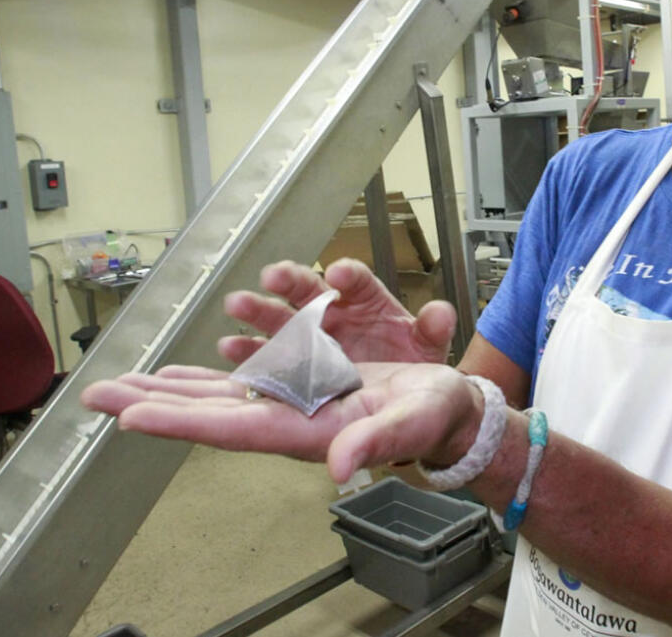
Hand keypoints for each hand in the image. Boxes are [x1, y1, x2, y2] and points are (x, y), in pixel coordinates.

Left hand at [80, 362, 481, 482]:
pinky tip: (179, 375)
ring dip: (166, 391)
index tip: (129, 419)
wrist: (444, 411)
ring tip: (120, 386)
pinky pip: (238, 383)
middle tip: (95, 396)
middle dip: (150, 404)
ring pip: (214, 398)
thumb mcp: (412, 424)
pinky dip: (204, 378)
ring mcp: (288, 403)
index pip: (230, 428)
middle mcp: (287, 419)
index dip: (178, 423)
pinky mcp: (298, 387)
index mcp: (307, 431)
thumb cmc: (433, 416)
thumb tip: (342, 467)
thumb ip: (377, 442)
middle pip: (205, 413)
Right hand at [218, 259, 455, 365]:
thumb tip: (440, 313)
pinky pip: (268, 354)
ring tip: (238, 305)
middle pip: (308, 288)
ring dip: (259, 309)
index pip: (357, 280)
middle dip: (290, 280)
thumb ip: (433, 329)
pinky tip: (231, 350)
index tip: (339, 275)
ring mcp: (311, 337)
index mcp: (367, 301)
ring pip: (281, 316)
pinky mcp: (295, 363)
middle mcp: (334, 312)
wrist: (403, 395)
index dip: (347, 275)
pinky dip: (249, 352)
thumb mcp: (428, 346)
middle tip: (274, 275)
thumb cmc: (413, 363)